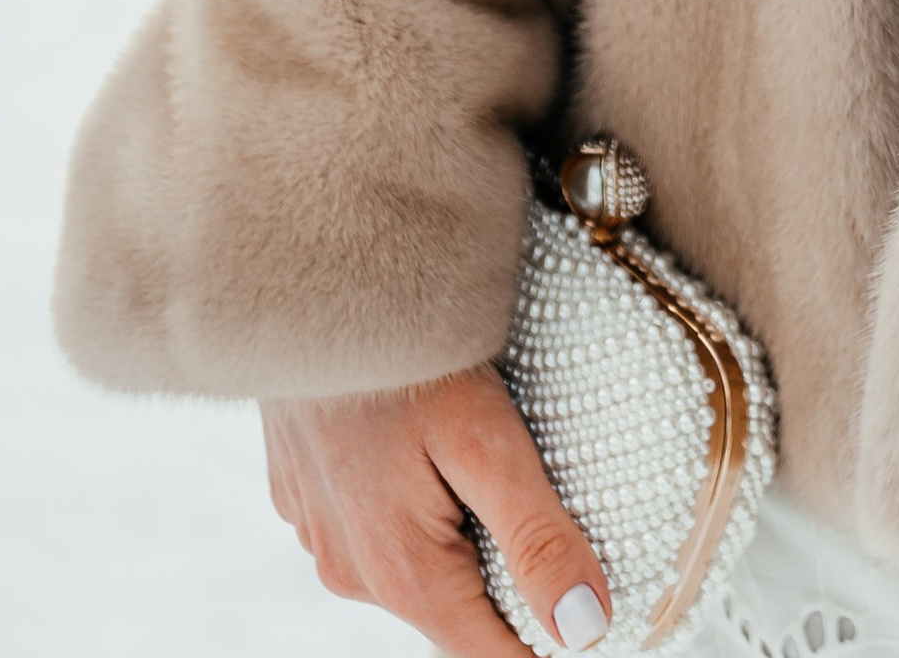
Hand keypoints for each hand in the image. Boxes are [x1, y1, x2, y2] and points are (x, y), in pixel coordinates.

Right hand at [263, 367, 610, 651]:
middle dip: (507, 586)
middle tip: (561, 524)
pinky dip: (414, 505)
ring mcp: (319, 532)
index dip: (548, 643)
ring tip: (497, 473)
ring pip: (412, 566)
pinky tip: (433, 450)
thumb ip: (537, 538)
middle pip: (452, 611)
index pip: (490, 655)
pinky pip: (371, 525)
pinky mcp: (304, 491)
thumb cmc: (401, 350)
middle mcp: (349, 571)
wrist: (302, 277)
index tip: (596, 616)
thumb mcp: (486, 439)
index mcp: (400, 574)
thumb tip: (585, 631)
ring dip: (458, 540)